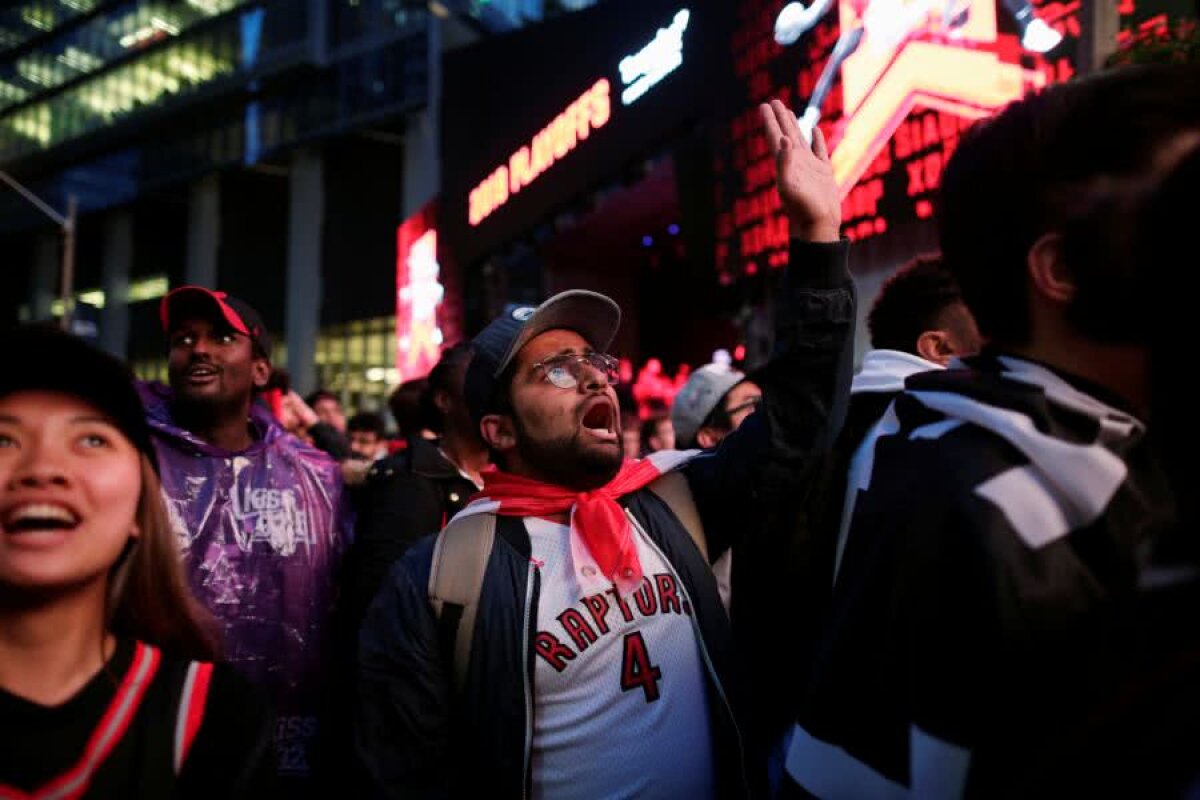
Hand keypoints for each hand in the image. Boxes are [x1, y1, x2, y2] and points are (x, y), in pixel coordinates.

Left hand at [760, 99, 839, 241]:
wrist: (818, 225)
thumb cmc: (803, 208)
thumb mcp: (790, 185)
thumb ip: (784, 162)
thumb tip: (784, 138)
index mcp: (785, 164)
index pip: (775, 137)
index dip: (769, 121)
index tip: (764, 105)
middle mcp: (795, 163)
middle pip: (785, 134)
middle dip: (779, 118)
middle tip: (772, 101)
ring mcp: (809, 167)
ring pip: (801, 139)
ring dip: (794, 125)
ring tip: (788, 112)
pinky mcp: (823, 172)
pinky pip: (820, 150)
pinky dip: (817, 139)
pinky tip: (815, 131)